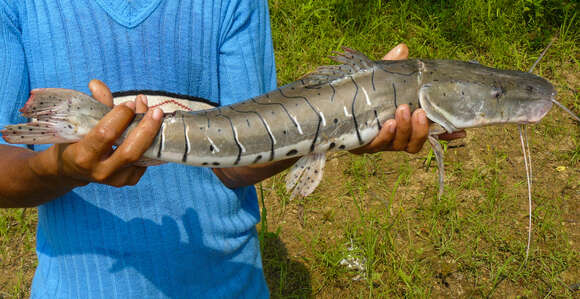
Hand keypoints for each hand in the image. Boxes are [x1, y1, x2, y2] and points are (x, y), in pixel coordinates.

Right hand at [31, 80, 163, 186]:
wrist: (71, 170)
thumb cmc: (74, 141)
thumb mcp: (78, 124)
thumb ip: (94, 104)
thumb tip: (97, 83)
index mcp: (83, 156)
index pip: (106, 135)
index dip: (120, 117)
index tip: (130, 103)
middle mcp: (100, 171)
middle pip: (130, 151)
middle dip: (146, 128)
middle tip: (156, 111)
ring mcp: (117, 179)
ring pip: (142, 156)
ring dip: (152, 133)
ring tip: (155, 114)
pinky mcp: (129, 181)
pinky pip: (146, 160)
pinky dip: (151, 143)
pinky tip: (151, 128)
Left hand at [351, 44, 464, 154]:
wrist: (331, 107)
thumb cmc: (361, 93)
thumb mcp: (378, 79)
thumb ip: (392, 67)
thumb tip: (403, 48)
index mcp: (404, 126)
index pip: (430, 134)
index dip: (446, 136)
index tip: (462, 132)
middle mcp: (394, 139)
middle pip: (415, 144)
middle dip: (420, 129)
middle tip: (417, 111)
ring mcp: (379, 144)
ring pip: (399, 145)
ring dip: (404, 129)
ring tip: (401, 111)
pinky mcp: (361, 147)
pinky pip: (376, 146)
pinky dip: (384, 135)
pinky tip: (387, 124)